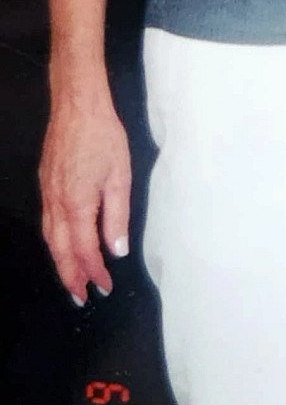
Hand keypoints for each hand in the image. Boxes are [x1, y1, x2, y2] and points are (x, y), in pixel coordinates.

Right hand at [40, 94, 131, 304]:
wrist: (77, 106)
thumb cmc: (103, 137)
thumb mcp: (120, 176)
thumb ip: (117, 217)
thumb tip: (117, 250)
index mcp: (77, 204)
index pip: (84, 250)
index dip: (94, 272)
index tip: (104, 288)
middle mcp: (57, 204)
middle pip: (60, 251)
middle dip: (71, 277)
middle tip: (81, 298)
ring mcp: (48, 195)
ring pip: (50, 239)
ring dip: (61, 262)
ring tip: (73, 279)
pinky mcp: (46, 185)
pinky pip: (47, 223)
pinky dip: (54, 242)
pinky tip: (63, 246)